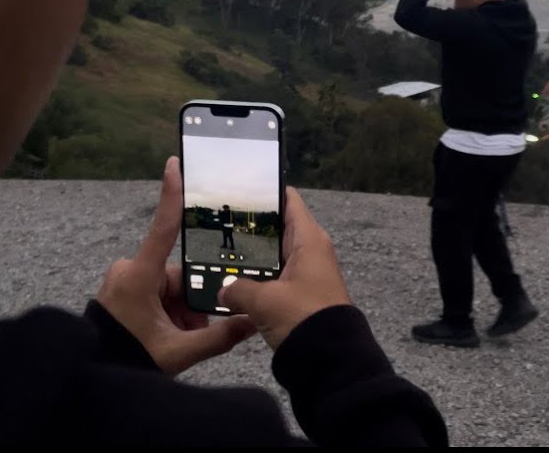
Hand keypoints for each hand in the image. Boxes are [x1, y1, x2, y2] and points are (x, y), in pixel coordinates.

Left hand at [96, 157, 255, 374]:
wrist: (91, 375)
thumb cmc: (127, 357)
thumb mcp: (177, 352)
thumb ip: (217, 337)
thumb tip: (252, 323)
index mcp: (139, 276)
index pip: (162, 229)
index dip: (170, 195)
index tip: (174, 165)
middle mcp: (129, 271)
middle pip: (176, 274)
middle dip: (190, 301)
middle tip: (193, 330)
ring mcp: (123, 280)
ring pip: (168, 286)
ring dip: (180, 310)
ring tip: (181, 339)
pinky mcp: (121, 289)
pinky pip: (155, 293)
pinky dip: (168, 311)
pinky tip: (170, 335)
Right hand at [218, 187, 350, 349]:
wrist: (331, 359)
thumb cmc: (302, 316)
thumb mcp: (264, 300)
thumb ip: (237, 289)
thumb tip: (222, 290)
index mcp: (309, 239)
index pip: (288, 201)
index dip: (265, 192)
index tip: (238, 189)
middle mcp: (311, 250)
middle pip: (278, 228)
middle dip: (250, 227)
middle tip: (217, 222)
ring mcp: (307, 273)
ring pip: (274, 255)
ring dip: (251, 256)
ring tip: (216, 250)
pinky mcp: (301, 294)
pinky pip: (275, 277)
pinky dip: (257, 277)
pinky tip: (232, 281)